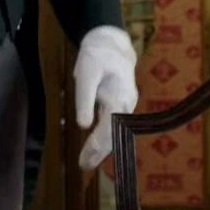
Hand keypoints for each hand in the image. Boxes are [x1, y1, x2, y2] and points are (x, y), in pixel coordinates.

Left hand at [72, 26, 137, 167]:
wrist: (111, 44)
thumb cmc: (97, 56)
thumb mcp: (86, 73)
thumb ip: (84, 99)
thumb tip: (83, 126)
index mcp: (119, 98)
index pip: (109, 130)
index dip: (96, 147)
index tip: (84, 161)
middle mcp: (126, 104)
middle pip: (114, 135)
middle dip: (99, 153)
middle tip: (82, 166)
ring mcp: (126, 104)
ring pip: (115, 131)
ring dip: (102, 148)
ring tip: (87, 162)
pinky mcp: (121, 103)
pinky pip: (114, 125)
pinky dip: (105, 138)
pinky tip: (95, 147)